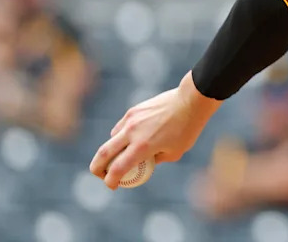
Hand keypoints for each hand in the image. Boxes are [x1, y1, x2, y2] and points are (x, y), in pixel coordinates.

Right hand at [89, 71, 220, 188]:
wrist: (191, 100)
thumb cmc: (187, 129)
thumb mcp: (174, 152)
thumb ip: (156, 160)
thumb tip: (144, 164)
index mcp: (142, 147)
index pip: (117, 169)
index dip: (111, 181)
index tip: (113, 185)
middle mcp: (132, 133)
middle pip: (103, 154)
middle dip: (97, 169)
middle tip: (100, 175)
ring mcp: (131, 120)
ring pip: (111, 139)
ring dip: (110, 151)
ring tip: (120, 156)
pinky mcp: (133, 110)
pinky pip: (120, 127)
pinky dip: (119, 137)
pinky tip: (128, 140)